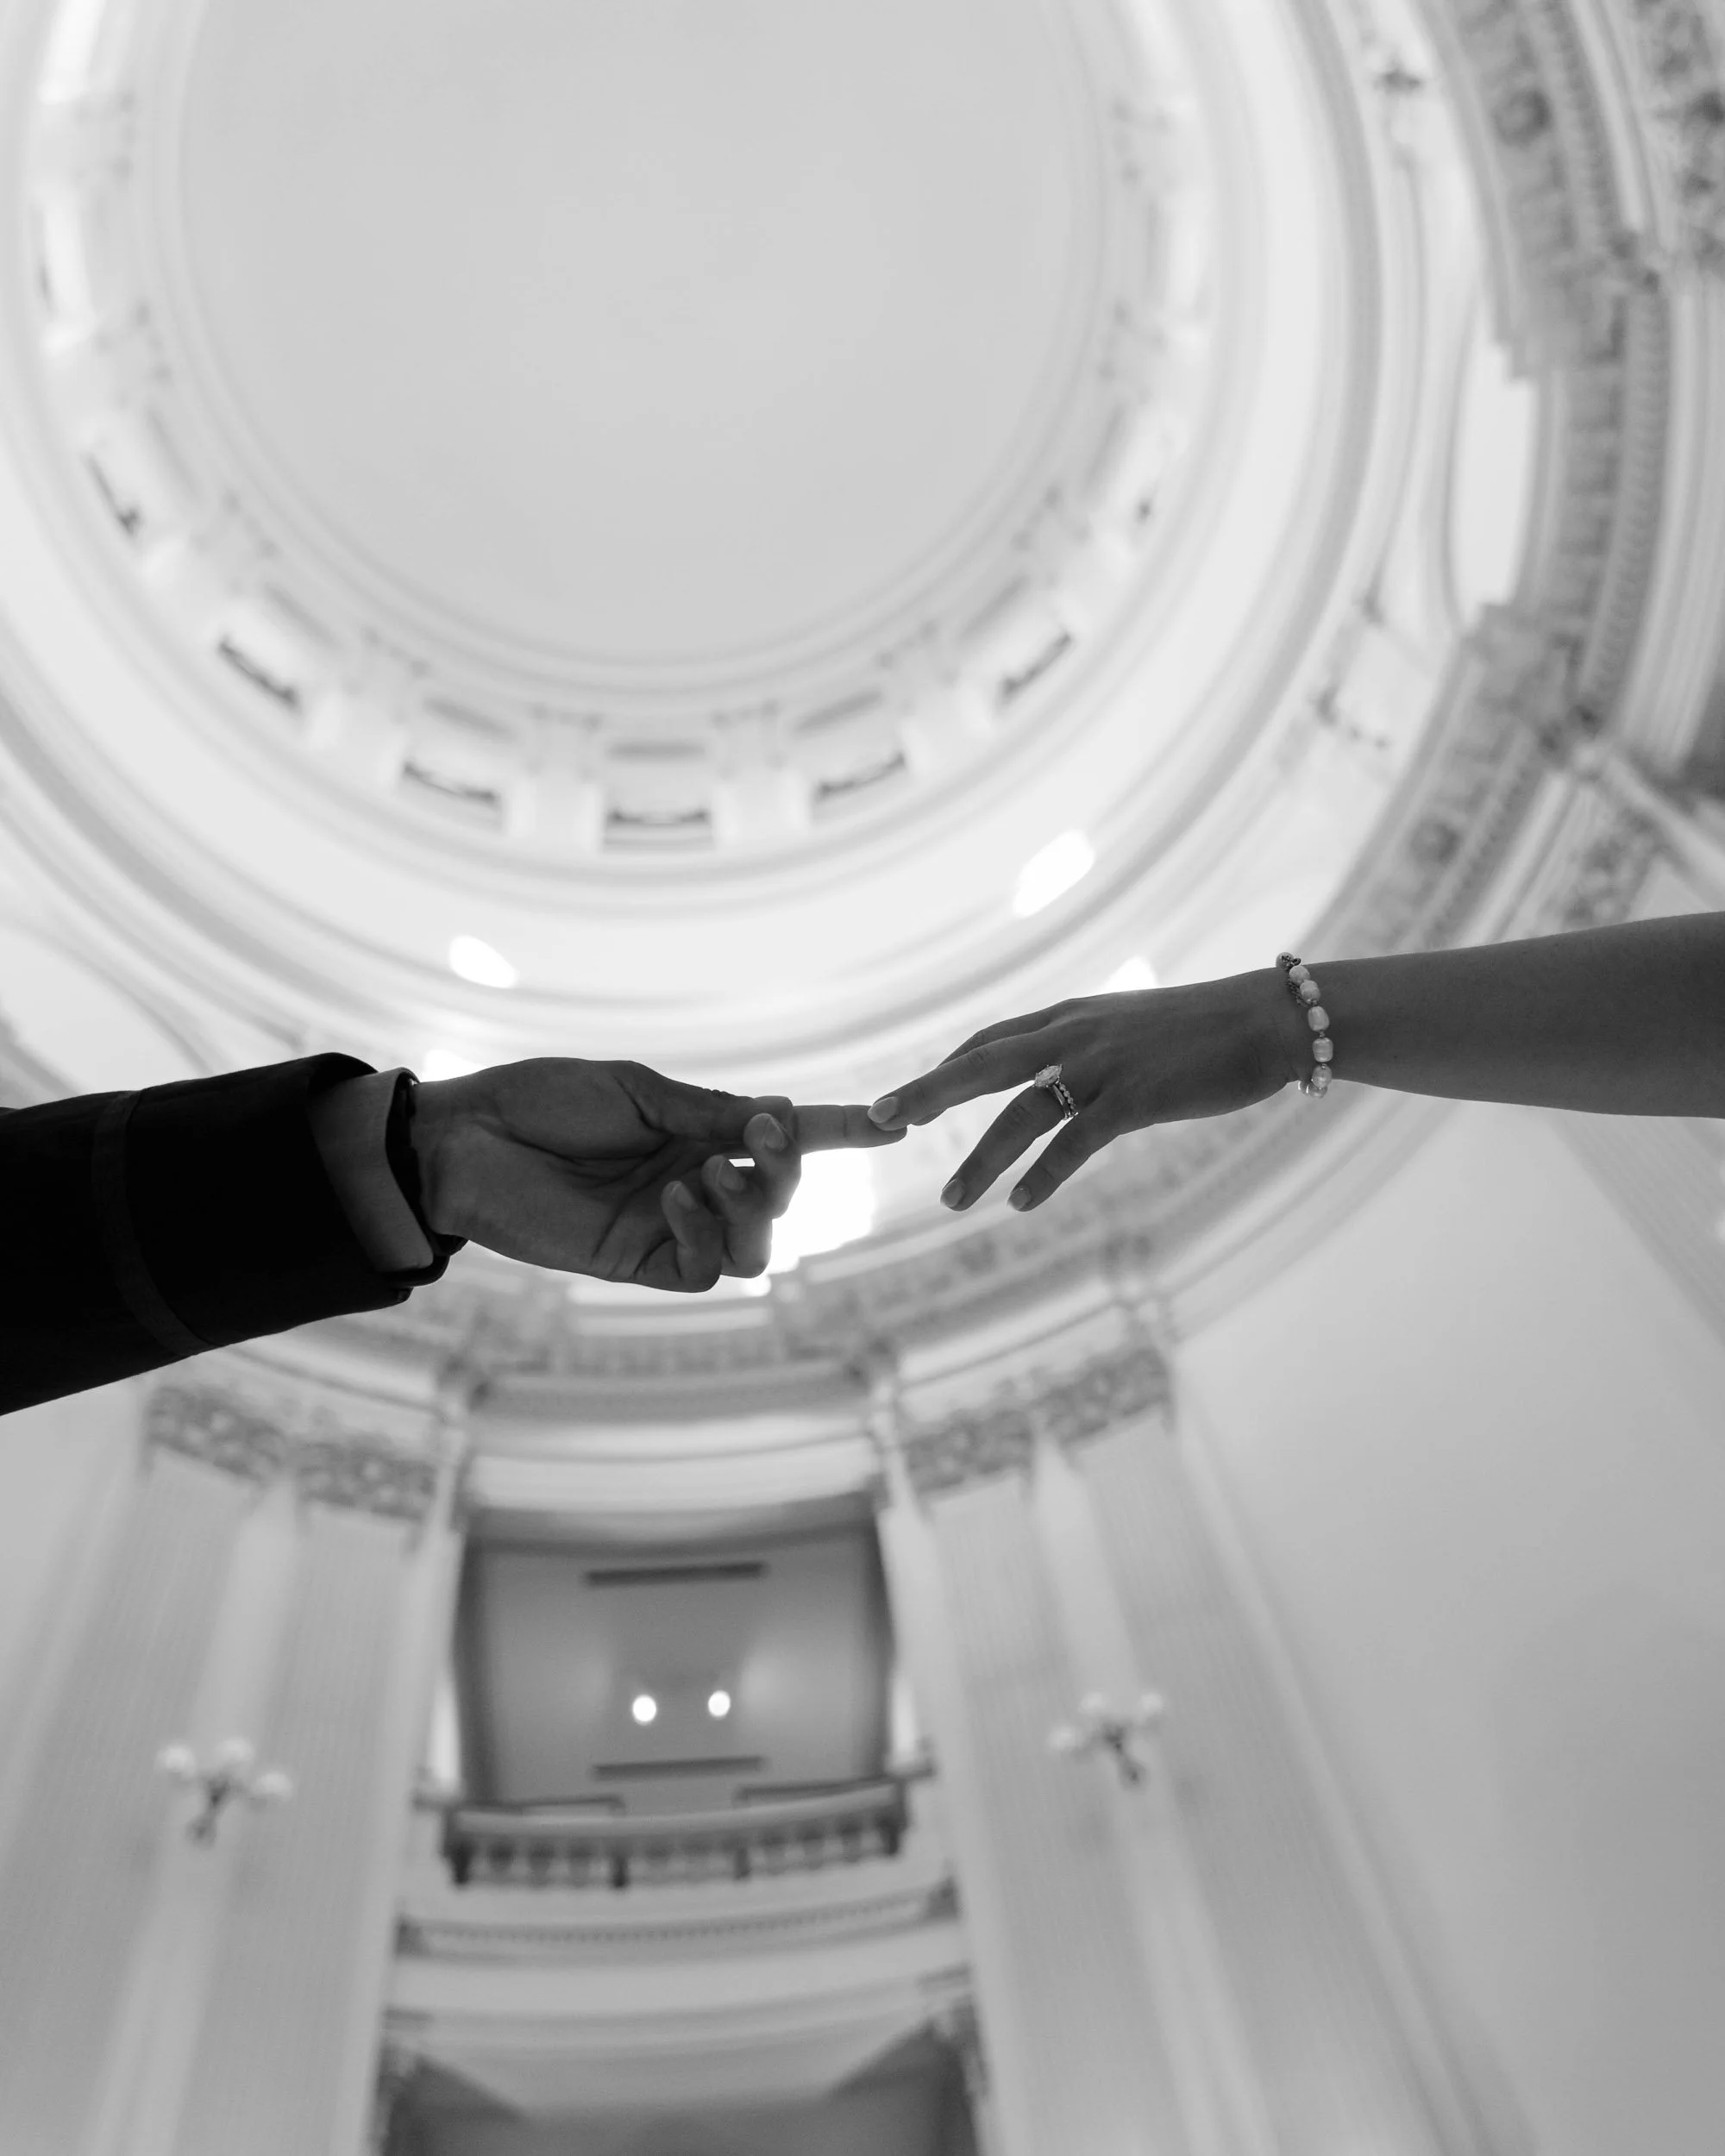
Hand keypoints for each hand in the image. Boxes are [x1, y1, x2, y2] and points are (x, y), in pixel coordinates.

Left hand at [411, 1059, 901, 1290]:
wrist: (466, 1141)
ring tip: (712, 1174)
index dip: (837, 1130)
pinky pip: (704, 1268)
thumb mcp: (638, 1092)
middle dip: (786, 1166)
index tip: (892, 1121)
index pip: (782, 1135)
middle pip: (777, 1192)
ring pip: (754, 1243)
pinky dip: (706, 1233)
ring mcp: (669, 1226)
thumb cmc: (541, 1101)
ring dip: (753, 1207)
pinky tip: (678, 1197)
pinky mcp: (638, 1263)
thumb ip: (711, 1112)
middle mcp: (694, 1180)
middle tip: (765, 1136)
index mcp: (697, 1130)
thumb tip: (786, 1112)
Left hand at [868, 971, 1304, 1213]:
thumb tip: (1056, 1079)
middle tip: (877, 1121)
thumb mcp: (1129, 1028)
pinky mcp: (1136, 1097)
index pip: (986, 1042)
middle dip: (925, 1094)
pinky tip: (1020, 1204)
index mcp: (1069, 1016)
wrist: (1267, 1021)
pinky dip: (1044, 1174)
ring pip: (1021, 1113)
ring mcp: (1103, 1064)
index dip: (941, 1071)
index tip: (901, 1100)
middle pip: (980, 1064)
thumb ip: (1085, 1048)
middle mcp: (1074, 1033)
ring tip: (951, 1200)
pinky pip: (1076, 1141)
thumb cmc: (1203, 1031)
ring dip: (981, 1159)